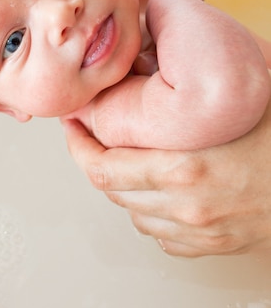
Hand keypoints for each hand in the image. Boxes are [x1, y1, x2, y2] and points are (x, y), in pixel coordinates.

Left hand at [62, 97, 270, 256]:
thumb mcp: (235, 99)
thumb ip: (184, 89)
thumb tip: (146, 60)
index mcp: (183, 168)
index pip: (101, 167)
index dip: (78, 144)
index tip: (73, 125)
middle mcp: (185, 207)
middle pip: (111, 191)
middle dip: (93, 160)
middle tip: (89, 136)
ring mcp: (199, 232)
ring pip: (133, 214)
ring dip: (123, 187)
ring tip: (128, 158)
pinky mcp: (214, 246)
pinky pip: (162, 235)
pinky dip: (152, 212)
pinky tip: (162, 189)